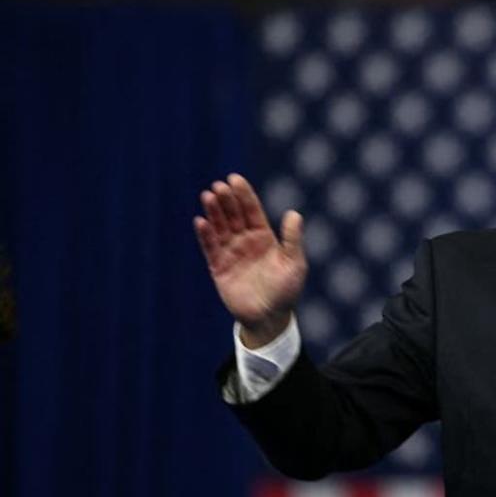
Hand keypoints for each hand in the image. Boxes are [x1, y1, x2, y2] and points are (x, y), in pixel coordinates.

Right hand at [193, 173, 306, 345]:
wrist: (269, 317)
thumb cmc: (286, 291)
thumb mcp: (294, 263)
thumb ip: (292, 239)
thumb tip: (294, 213)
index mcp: (264, 237)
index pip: (251, 210)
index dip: (244, 195)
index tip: (235, 179)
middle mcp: (246, 241)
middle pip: (233, 215)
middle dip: (227, 200)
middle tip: (219, 186)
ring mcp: (231, 253)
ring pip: (220, 227)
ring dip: (214, 212)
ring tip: (208, 196)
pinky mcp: (219, 267)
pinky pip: (210, 247)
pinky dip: (205, 235)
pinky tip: (201, 221)